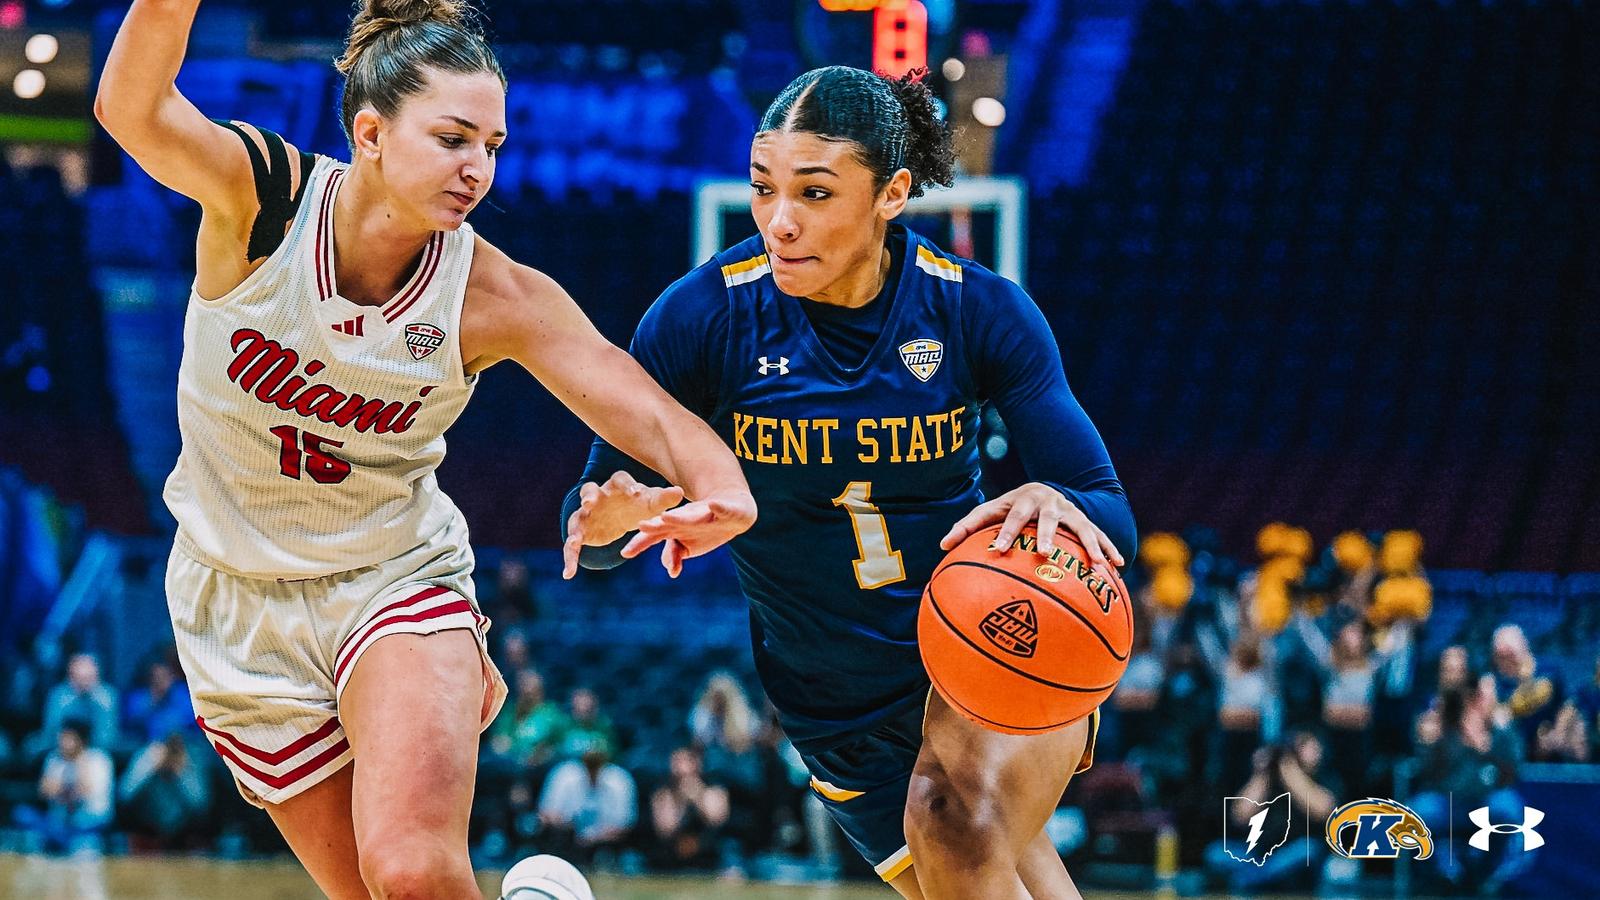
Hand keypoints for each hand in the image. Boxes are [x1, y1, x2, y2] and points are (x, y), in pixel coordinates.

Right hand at [563, 471, 685, 578]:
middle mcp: (598, 497)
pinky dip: (569, 559)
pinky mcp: (581, 532)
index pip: (620, 479)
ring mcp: (586, 514)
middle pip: (589, 491)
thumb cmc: (638, 504)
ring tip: (574, 542)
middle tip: (589, 503)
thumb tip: (679, 493)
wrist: (620, 514)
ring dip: (574, 529)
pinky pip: (571, 545)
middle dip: (588, 497)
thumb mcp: (651, 504)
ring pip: (576, 518)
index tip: (635, 493)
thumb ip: (663, 500)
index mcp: (618, 486)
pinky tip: (568, 574)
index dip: (627, 485)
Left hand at [620, 489, 756, 577]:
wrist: (734, 509)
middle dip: (655, 525)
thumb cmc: (706, 528)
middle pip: (667, 523)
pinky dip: (717, 507)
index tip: (625, 552)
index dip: (639, 542)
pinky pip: (720, 507)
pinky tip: (713, 505)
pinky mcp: (722, 507)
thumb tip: (670, 570)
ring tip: (666, 517)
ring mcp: (704, 512)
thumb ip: (675, 554)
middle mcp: (685, 518)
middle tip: (641, 526)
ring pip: (690, 515)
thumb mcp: (689, 545)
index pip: (653, 536)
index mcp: (674, 528)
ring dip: (679, 517)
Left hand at [939, 482, 1124, 566]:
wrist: (1043, 489)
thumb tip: (941, 545)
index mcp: (1024, 501)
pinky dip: (1109, 550)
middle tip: (1046, 554)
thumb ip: (966, 527)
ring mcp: (1072, 512)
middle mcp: (1050, 504)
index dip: (1006, 532)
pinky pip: (1101, 537)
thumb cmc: (1009, 508)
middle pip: (1050, 520)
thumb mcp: (989, 511)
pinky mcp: (1086, 522)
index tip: (997, 550)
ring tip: (1099, 567)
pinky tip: (1119, 567)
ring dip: (1091, 547)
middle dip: (1048, 536)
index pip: (1013, 517)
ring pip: (1083, 528)